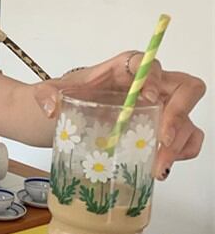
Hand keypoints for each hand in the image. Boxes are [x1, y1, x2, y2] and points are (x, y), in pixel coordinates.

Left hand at [34, 50, 205, 179]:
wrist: (60, 117)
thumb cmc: (64, 99)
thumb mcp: (50, 93)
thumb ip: (45, 95)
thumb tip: (51, 107)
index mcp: (125, 69)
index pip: (149, 64)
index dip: (153, 79)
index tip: (146, 100)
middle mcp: (150, 86)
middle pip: (184, 89)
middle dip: (179, 115)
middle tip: (162, 141)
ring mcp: (159, 109)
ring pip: (188, 118)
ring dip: (180, 143)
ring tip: (157, 166)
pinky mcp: (160, 130)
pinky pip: (185, 138)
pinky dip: (181, 153)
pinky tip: (160, 168)